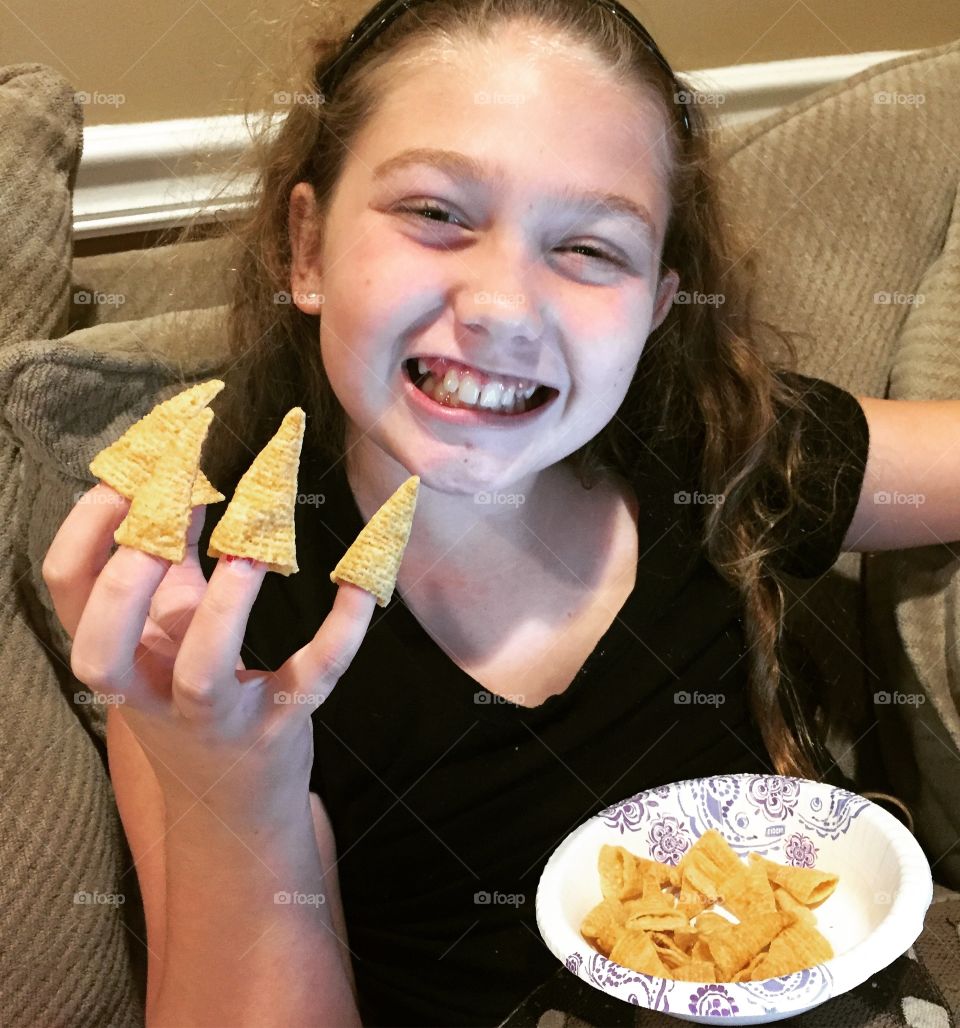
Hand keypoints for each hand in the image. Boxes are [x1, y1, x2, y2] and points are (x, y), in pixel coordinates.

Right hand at [42, 482, 376, 833]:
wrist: (234, 805)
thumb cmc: (193, 698)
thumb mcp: (170, 634)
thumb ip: (170, 568)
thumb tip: (178, 487)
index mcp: (120, 657)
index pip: (70, 594)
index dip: (84, 532)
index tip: (124, 477)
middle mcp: (152, 695)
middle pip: (102, 653)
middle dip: (124, 585)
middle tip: (159, 523)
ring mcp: (216, 720)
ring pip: (202, 675)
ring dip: (223, 609)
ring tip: (247, 554)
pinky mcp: (279, 726)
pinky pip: (310, 678)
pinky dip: (340, 631)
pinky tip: (361, 583)